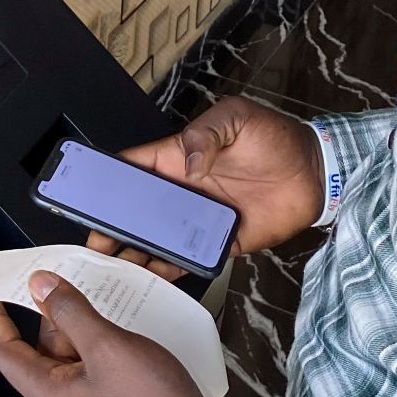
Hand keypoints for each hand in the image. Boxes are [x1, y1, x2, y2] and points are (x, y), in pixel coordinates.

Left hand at [0, 272, 221, 396]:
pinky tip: (125, 332)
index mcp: (50, 396)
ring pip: (75, 363)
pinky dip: (103, 351)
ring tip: (106, 303)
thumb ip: (70, 312)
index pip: (5, 354)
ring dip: (86, 332)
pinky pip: (97, 377)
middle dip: (56, 317)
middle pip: (44, 354)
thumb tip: (40, 286)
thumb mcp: (108, 347)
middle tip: (69, 284)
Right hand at [91, 96, 324, 279]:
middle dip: (111, 224)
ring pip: (156, 237)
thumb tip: (187, 162)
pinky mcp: (219, 242)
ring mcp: (198, 218)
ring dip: (134, 250)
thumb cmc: (275, 138)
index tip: (81, 192)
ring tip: (110, 266)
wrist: (315, 173)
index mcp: (178, 158)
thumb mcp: (238, 119)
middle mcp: (183, 190)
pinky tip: (149, 277)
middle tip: (91, 242)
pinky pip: (187, 258)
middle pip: (136, 209)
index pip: (133, 167)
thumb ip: (207, 134)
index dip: (106, 179)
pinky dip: (168, 268)